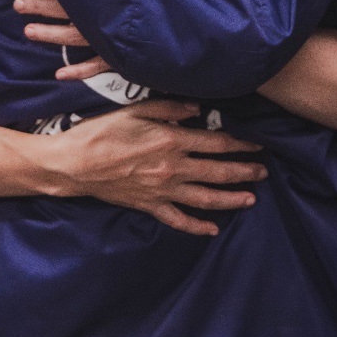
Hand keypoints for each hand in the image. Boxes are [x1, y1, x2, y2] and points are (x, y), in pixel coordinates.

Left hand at [17, 0, 110, 80]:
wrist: (184, 23)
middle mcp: (102, 15)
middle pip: (68, 9)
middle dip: (41, 6)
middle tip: (17, 4)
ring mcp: (110, 37)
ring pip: (76, 36)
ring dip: (51, 34)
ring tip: (27, 31)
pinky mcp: (119, 56)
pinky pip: (97, 66)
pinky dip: (79, 71)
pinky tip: (58, 75)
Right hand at [49, 99, 265, 235]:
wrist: (74, 164)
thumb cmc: (101, 132)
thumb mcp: (134, 109)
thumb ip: (169, 107)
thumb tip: (197, 109)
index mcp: (171, 141)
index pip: (216, 143)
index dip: (241, 144)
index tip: (258, 145)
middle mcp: (172, 168)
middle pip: (217, 172)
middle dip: (244, 172)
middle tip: (263, 172)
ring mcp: (162, 191)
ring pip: (205, 199)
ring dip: (231, 199)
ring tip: (250, 199)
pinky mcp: (150, 206)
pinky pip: (179, 220)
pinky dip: (197, 226)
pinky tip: (213, 229)